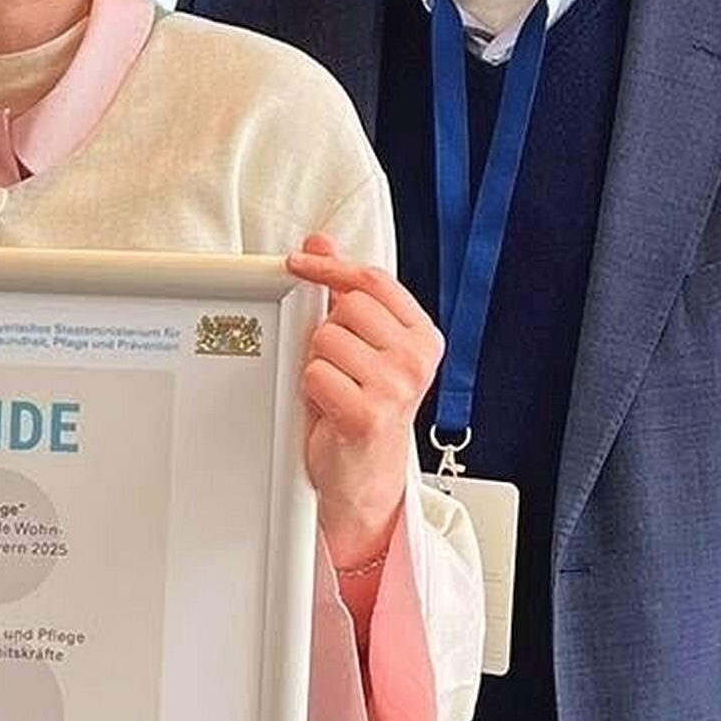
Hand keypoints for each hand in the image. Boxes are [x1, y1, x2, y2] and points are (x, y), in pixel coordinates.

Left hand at [285, 235, 443, 563]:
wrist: (365, 478)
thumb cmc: (363, 408)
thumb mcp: (360, 346)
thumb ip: (343, 293)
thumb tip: (320, 242)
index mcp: (422, 337)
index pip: (372, 281)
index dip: (330, 268)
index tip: (298, 263)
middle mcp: (416, 359)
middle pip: (345, 308)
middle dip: (326, 332)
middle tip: (337, 365)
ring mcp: (396, 386)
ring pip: (325, 339)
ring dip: (317, 363)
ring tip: (334, 389)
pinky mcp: (368, 413)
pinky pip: (315, 373)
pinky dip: (310, 390)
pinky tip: (328, 408)